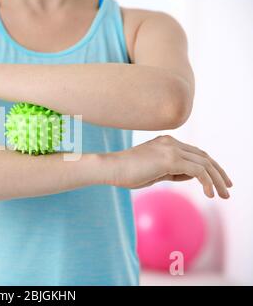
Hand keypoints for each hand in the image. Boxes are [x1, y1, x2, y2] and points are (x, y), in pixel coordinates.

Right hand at [107, 135, 232, 198]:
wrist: (110, 168)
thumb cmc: (126, 173)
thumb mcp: (154, 172)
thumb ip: (172, 171)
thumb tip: (190, 176)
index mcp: (166, 142)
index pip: (195, 153)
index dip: (210, 167)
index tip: (218, 181)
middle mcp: (171, 142)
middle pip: (204, 156)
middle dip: (219, 173)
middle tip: (227, 189)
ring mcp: (171, 148)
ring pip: (205, 163)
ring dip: (217, 180)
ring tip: (223, 195)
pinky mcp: (170, 159)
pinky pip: (197, 171)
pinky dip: (207, 182)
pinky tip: (209, 194)